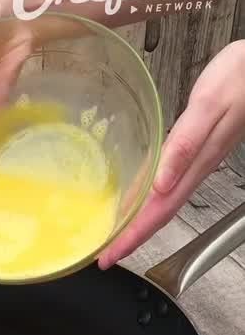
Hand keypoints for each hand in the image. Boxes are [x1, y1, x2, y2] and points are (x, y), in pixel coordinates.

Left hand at [99, 41, 244, 268]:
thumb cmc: (237, 79)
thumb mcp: (208, 106)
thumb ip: (185, 145)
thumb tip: (161, 183)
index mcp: (193, 164)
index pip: (157, 211)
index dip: (132, 236)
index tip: (109, 254)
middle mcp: (193, 170)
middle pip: (157, 215)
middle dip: (130, 239)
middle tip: (104, 256)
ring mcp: (195, 164)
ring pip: (162, 204)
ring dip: (138, 225)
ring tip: (115, 237)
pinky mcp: (195, 152)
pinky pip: (166, 188)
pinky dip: (147, 202)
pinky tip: (136, 201)